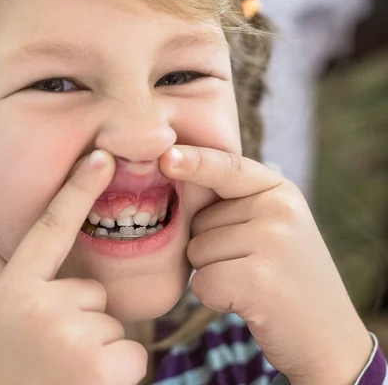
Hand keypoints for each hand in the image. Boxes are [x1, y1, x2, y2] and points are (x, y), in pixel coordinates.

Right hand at [0, 150, 146, 384]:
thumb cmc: (3, 371)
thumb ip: (0, 282)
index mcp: (16, 289)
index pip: (50, 228)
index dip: (76, 189)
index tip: (101, 154)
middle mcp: (42, 304)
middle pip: (95, 292)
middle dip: (86, 321)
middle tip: (56, 354)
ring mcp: (73, 333)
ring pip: (115, 326)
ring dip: (101, 351)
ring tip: (67, 375)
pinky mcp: (104, 365)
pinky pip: (134, 355)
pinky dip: (119, 374)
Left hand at [160, 146, 372, 383]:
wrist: (328, 337)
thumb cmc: (286, 279)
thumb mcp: (273, 228)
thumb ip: (236, 205)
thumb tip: (175, 179)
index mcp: (281, 192)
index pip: (227, 167)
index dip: (194, 160)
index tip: (165, 155)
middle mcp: (279, 210)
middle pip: (199, 220)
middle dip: (211, 248)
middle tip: (252, 266)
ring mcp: (272, 243)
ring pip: (196, 251)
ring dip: (212, 274)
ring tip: (252, 283)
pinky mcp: (259, 280)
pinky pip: (201, 282)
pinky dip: (215, 298)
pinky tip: (248, 302)